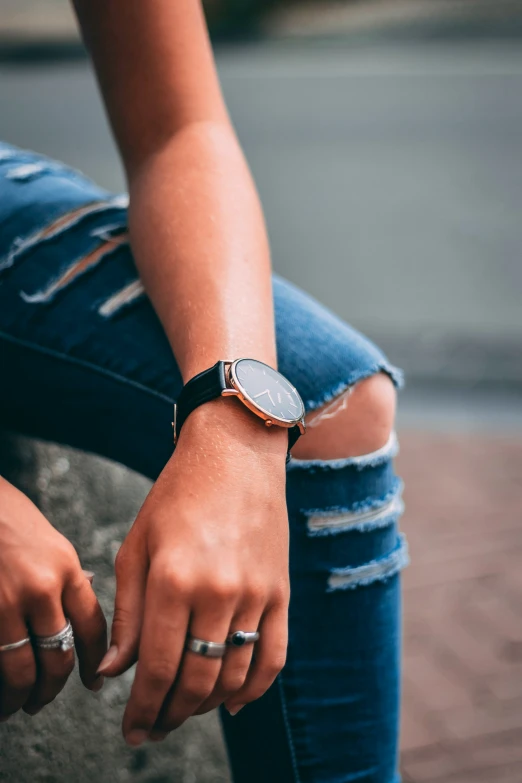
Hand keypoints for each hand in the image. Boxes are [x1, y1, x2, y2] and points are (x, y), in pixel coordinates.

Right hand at [0, 479, 106, 719]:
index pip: (92, 629)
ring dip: (20, 697)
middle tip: (42, 701)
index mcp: (66, 569)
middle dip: (52, 690)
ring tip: (15, 705)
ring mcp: (5, 603)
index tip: (93, 682)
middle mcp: (41, 589)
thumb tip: (76, 621)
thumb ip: (66, 582)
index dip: (94, 663)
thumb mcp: (51, 544)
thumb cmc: (8, 519)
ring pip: (23, 670)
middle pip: (59, 658)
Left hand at [98, 398, 289, 744]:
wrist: (236, 454)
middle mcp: (218, 592)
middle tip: (155, 726)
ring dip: (207, 705)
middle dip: (171, 714)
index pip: (157, 669)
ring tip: (185, 710)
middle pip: (196, 681)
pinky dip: (255, 689)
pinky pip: (274, 656)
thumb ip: (128, 614)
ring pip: (234, 676)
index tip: (132, 731)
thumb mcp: (137, 546)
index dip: (142, 709)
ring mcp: (257, 593)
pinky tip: (233, 702)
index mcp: (174, 579)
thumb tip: (113, 672)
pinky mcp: (281, 591)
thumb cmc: (177, 496)